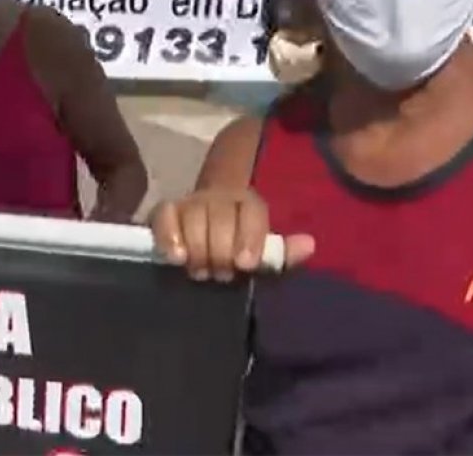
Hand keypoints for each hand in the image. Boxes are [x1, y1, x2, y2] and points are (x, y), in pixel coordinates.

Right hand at [149, 189, 313, 281]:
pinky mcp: (165, 211)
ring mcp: (191, 202)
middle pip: (220, 216)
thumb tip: (309, 244)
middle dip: (220, 249)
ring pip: (193, 215)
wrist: (206, 236)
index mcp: (250, 203)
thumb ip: (284, 253)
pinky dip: (168, 235)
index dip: (249, 237)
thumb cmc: (239, 250)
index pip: (252, 212)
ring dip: (198, 247)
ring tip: (201, 272)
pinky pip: (163, 215)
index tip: (245, 264)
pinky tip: (175, 257)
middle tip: (222, 274)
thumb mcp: (264, 255)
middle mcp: (220, 197)